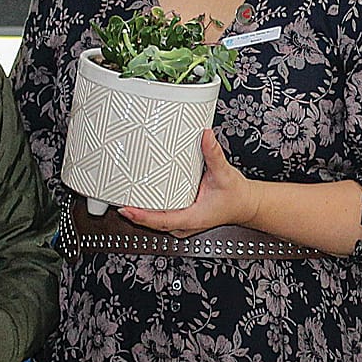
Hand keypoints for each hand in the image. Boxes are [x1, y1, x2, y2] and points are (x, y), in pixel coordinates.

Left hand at [115, 130, 259, 235]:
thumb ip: (213, 154)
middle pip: (152, 223)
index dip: (142, 216)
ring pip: (156, 222)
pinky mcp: (181, 219)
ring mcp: (182, 224)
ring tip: (124, 197)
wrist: (245, 205)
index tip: (126, 209)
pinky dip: (150, 210)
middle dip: (135, 213)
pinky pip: (161, 217)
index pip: (161, 220)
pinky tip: (141, 198)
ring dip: (141, 212)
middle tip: (116, 198)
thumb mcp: (224, 174)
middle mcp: (184, 225)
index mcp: (192, 218)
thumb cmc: (235, 195)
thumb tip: (205, 136)